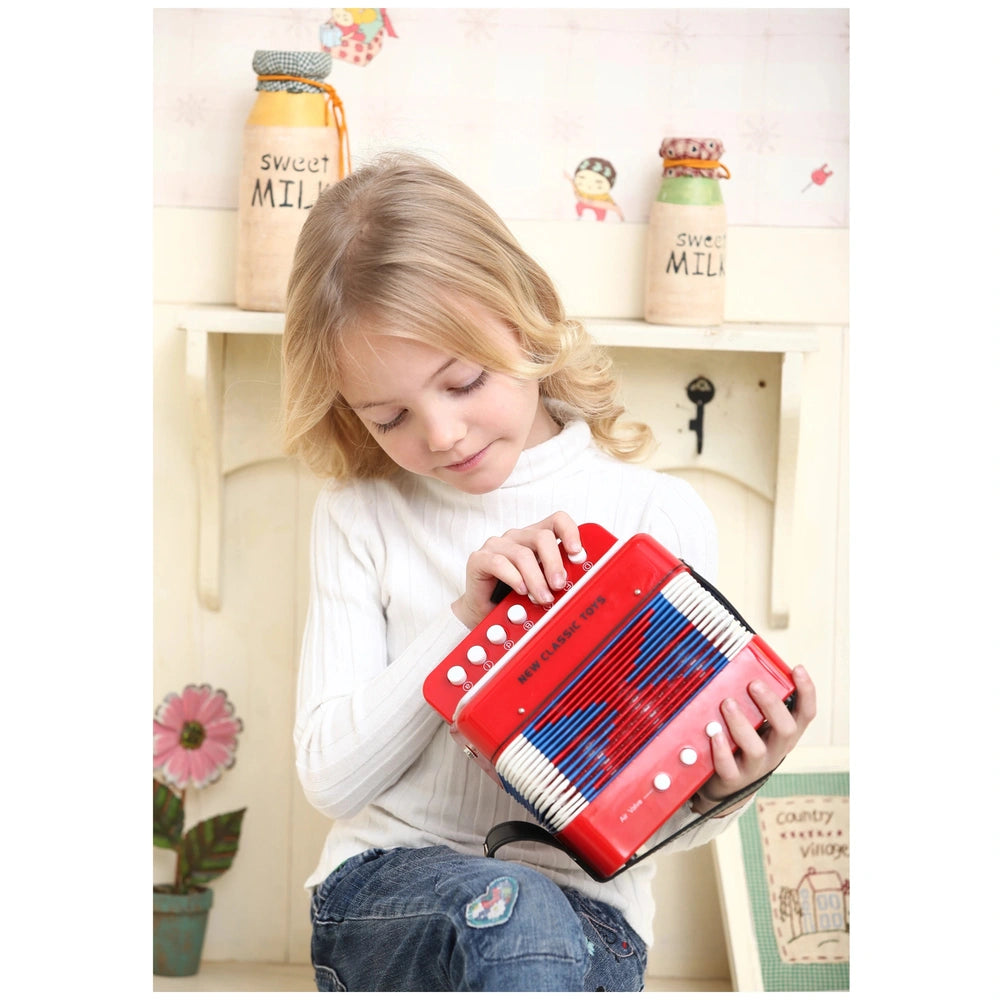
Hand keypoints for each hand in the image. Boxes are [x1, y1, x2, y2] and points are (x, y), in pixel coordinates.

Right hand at [451, 512, 582, 629]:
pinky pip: (499, 563)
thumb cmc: (515, 596)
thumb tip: (581, 581)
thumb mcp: (543, 585)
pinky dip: (514, 578)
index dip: (570, 532)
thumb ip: (558, 577)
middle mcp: (517, 537)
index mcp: (535, 537)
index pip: (557, 521)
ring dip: (536, 579)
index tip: (578, 554)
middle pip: (542, 537)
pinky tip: (521, 590)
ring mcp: (497, 545)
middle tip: (559, 585)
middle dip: (554, 563)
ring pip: (523, 554)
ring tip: (542, 598)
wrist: (486, 612)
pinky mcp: (479, 558)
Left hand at [691, 664, 816, 814]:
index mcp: (785, 733)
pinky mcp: (733, 778)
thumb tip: (742, 662)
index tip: (797, 669)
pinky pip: (729, 767)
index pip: (806, 714)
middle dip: (771, 705)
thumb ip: (752, 699)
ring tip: (727, 703)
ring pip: (756, 749)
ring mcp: (755, 766)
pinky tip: (713, 732)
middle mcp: (775, 750)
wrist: (726, 782)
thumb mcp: (754, 720)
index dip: (806, 692)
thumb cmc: (742, 741)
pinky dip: (721, 749)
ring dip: (741, 724)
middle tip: (754, 684)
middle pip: (786, 730)